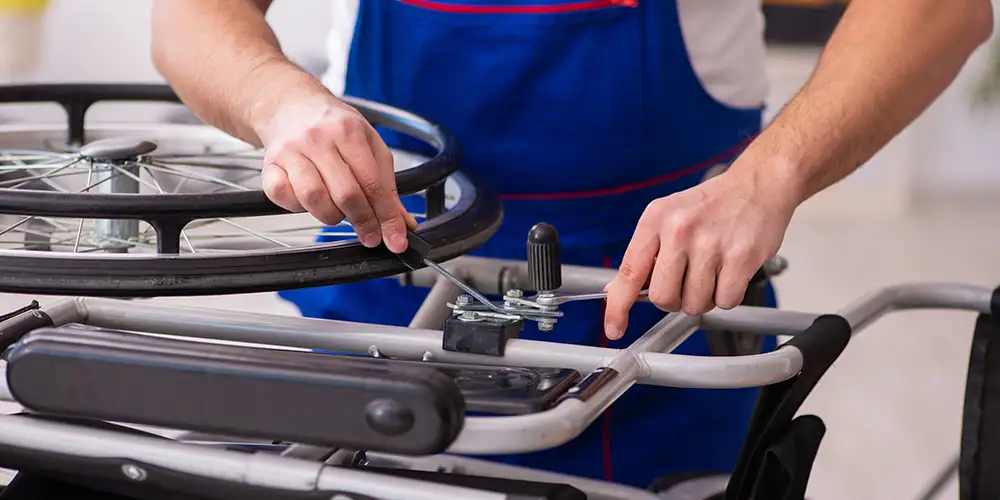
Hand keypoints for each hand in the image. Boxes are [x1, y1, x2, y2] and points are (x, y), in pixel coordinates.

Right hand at [257, 95, 415, 252]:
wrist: (292, 106)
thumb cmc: (334, 128)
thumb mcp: (370, 145)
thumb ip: (386, 185)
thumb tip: (402, 223)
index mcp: (348, 131)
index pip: (373, 183)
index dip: (386, 217)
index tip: (396, 240)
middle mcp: (317, 139)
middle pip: (345, 193)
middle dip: (363, 221)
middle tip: (370, 235)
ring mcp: (290, 152)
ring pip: (313, 198)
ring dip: (330, 215)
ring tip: (338, 211)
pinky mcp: (269, 165)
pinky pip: (282, 197)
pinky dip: (297, 207)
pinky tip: (308, 201)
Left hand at [603, 164, 797, 339]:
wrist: (758, 184)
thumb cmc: (711, 204)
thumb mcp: (667, 217)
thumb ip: (643, 254)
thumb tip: (616, 290)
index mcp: (655, 219)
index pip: (629, 272)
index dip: (618, 307)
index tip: (614, 328)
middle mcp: (679, 230)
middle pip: (663, 298)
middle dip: (674, 299)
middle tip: (686, 283)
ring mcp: (710, 244)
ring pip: (695, 304)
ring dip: (704, 298)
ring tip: (712, 272)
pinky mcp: (740, 257)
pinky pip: (725, 301)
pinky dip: (727, 296)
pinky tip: (730, 273)